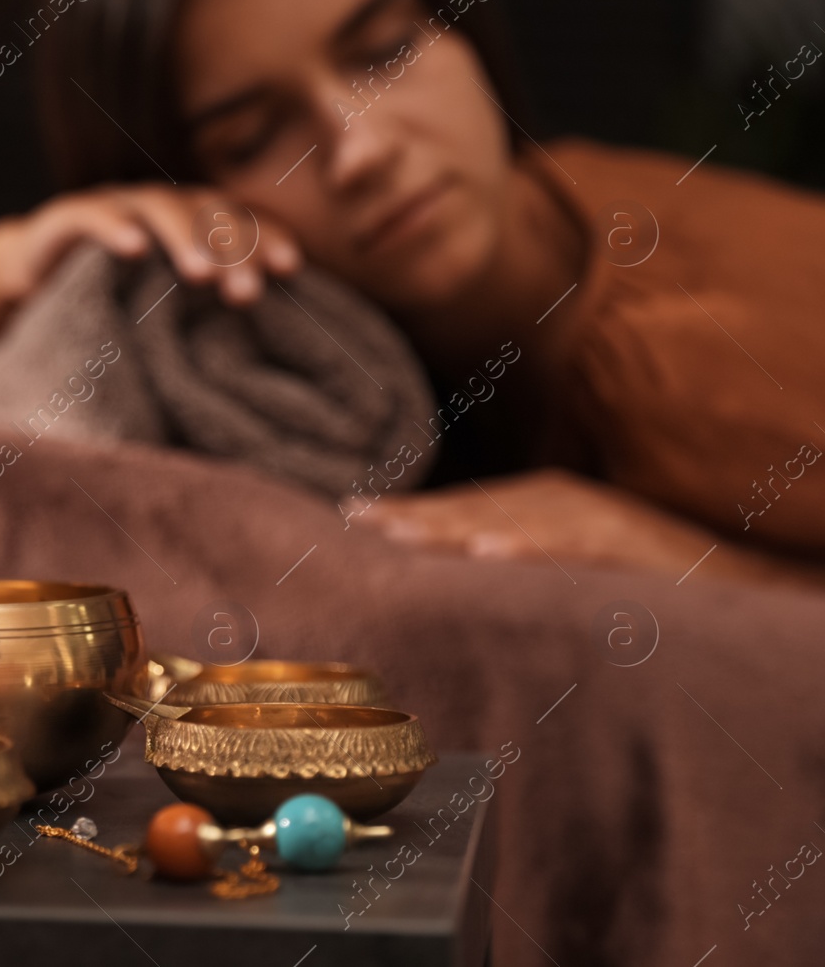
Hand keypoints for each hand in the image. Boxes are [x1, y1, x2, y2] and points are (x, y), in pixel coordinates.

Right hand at [0, 183, 299, 306]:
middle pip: (207, 212)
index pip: (239, 220)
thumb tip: (267, 360)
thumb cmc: (113, 298)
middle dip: (231, 249)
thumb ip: (207, 316)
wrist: (32, 278)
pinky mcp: (65, 217)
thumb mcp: (165, 308)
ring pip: (159, 207)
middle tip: (246, 294)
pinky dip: (114, 227)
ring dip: (184, 237)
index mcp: (192, 223)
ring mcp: (114, 206)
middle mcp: (159, 207)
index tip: (291, 268)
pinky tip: (134, 248)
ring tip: (201, 275)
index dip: (266, 236)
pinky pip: (92, 215)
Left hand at [344, 468, 720, 577]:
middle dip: (413, 516)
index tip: (349, 520)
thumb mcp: (563, 565)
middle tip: (354, 524)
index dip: (407, 514)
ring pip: (513, 520)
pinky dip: (531, 547)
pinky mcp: (631, 545)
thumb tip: (439, 574)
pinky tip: (488, 552)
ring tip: (399, 536)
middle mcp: (562, 502)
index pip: (461, 508)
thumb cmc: (638, 580)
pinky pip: (575, 547)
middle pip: (474, 506)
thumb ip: (509, 561)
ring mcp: (597, 521)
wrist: (735, 582)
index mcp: (540, 506)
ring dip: (454, 525)